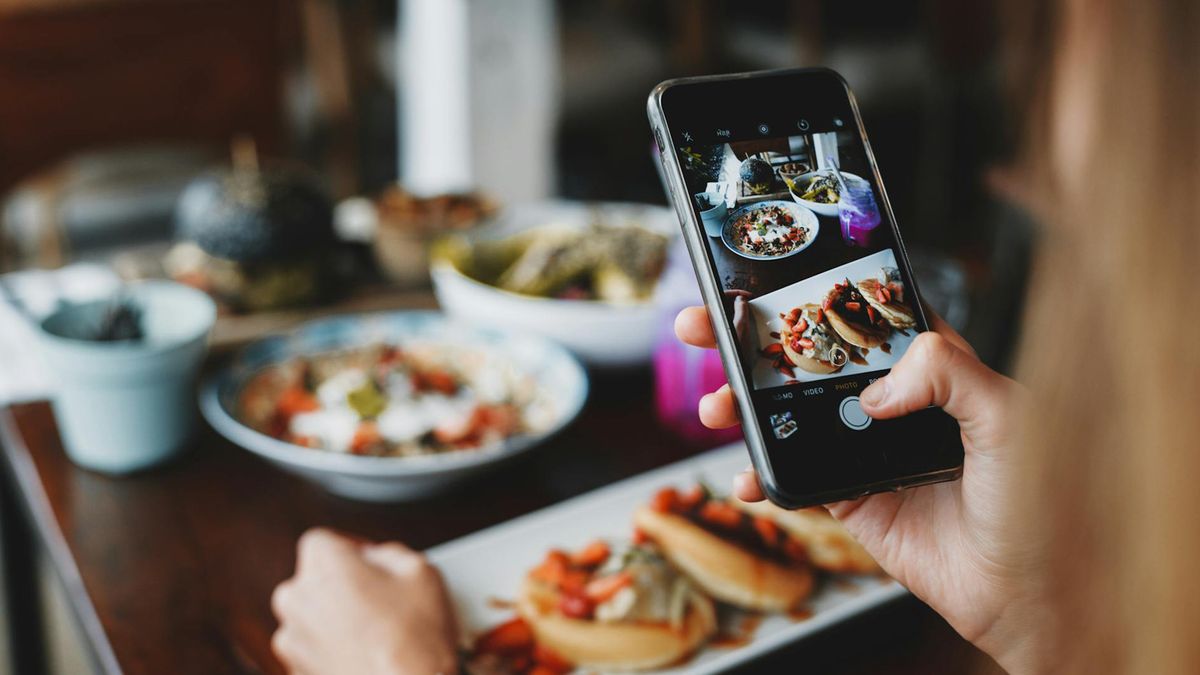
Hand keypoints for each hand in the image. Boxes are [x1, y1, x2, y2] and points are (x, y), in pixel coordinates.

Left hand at [271, 528, 458, 674]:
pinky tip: (367, 655)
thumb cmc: (414, 639)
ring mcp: (292, 640)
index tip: (371, 563)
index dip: (351, 550)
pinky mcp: (297, 671)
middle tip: (379, 598)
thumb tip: (379, 559)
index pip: (324, 541)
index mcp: (323, 563)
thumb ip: (389, 553)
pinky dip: (333, 650)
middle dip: (342, 585)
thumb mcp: (421, 570)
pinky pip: (313, 650)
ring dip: (336, 619)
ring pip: (312, 616)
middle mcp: (297, 598)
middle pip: (314, 579)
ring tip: (376, 633)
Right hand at [675, 307, 1048, 672]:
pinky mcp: (851, 497)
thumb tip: (875, 390)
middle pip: (808, 358)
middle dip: (748, 341)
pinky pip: (793, 478)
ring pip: (789, 414)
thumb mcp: (1010, 417)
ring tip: (715, 407)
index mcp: (934, 367)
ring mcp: (866, 449)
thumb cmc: (1040, 501)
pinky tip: (745, 477)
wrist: (1027, 592)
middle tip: (701, 327)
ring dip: (741, 407)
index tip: (759, 281)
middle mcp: (895, 402)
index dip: (811, 292)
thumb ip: (949, 374)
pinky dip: (760, 477)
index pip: (861, 314)